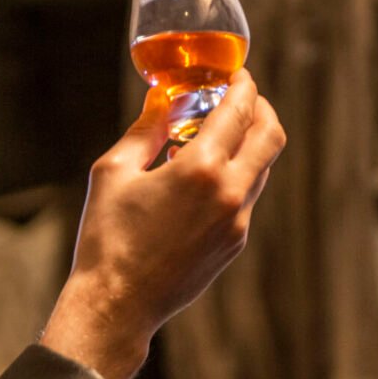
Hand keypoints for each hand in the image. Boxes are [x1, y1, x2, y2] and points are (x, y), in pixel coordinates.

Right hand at [39, 69, 285, 378]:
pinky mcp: (234, 244)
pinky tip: (200, 181)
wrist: (117, 304)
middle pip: (271, 135)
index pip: (239, 111)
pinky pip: (246, 198)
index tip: (236, 74)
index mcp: (199, 170)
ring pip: (261, 168)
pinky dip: (234, 177)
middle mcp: (229, 194)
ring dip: (248, 145)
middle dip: (260, 109)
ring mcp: (237, 222)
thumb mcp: (113, 173)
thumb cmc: (106, 238)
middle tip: (242, 99)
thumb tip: (162, 99)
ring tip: (215, 139)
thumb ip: (144, 130)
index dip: (242, 85)